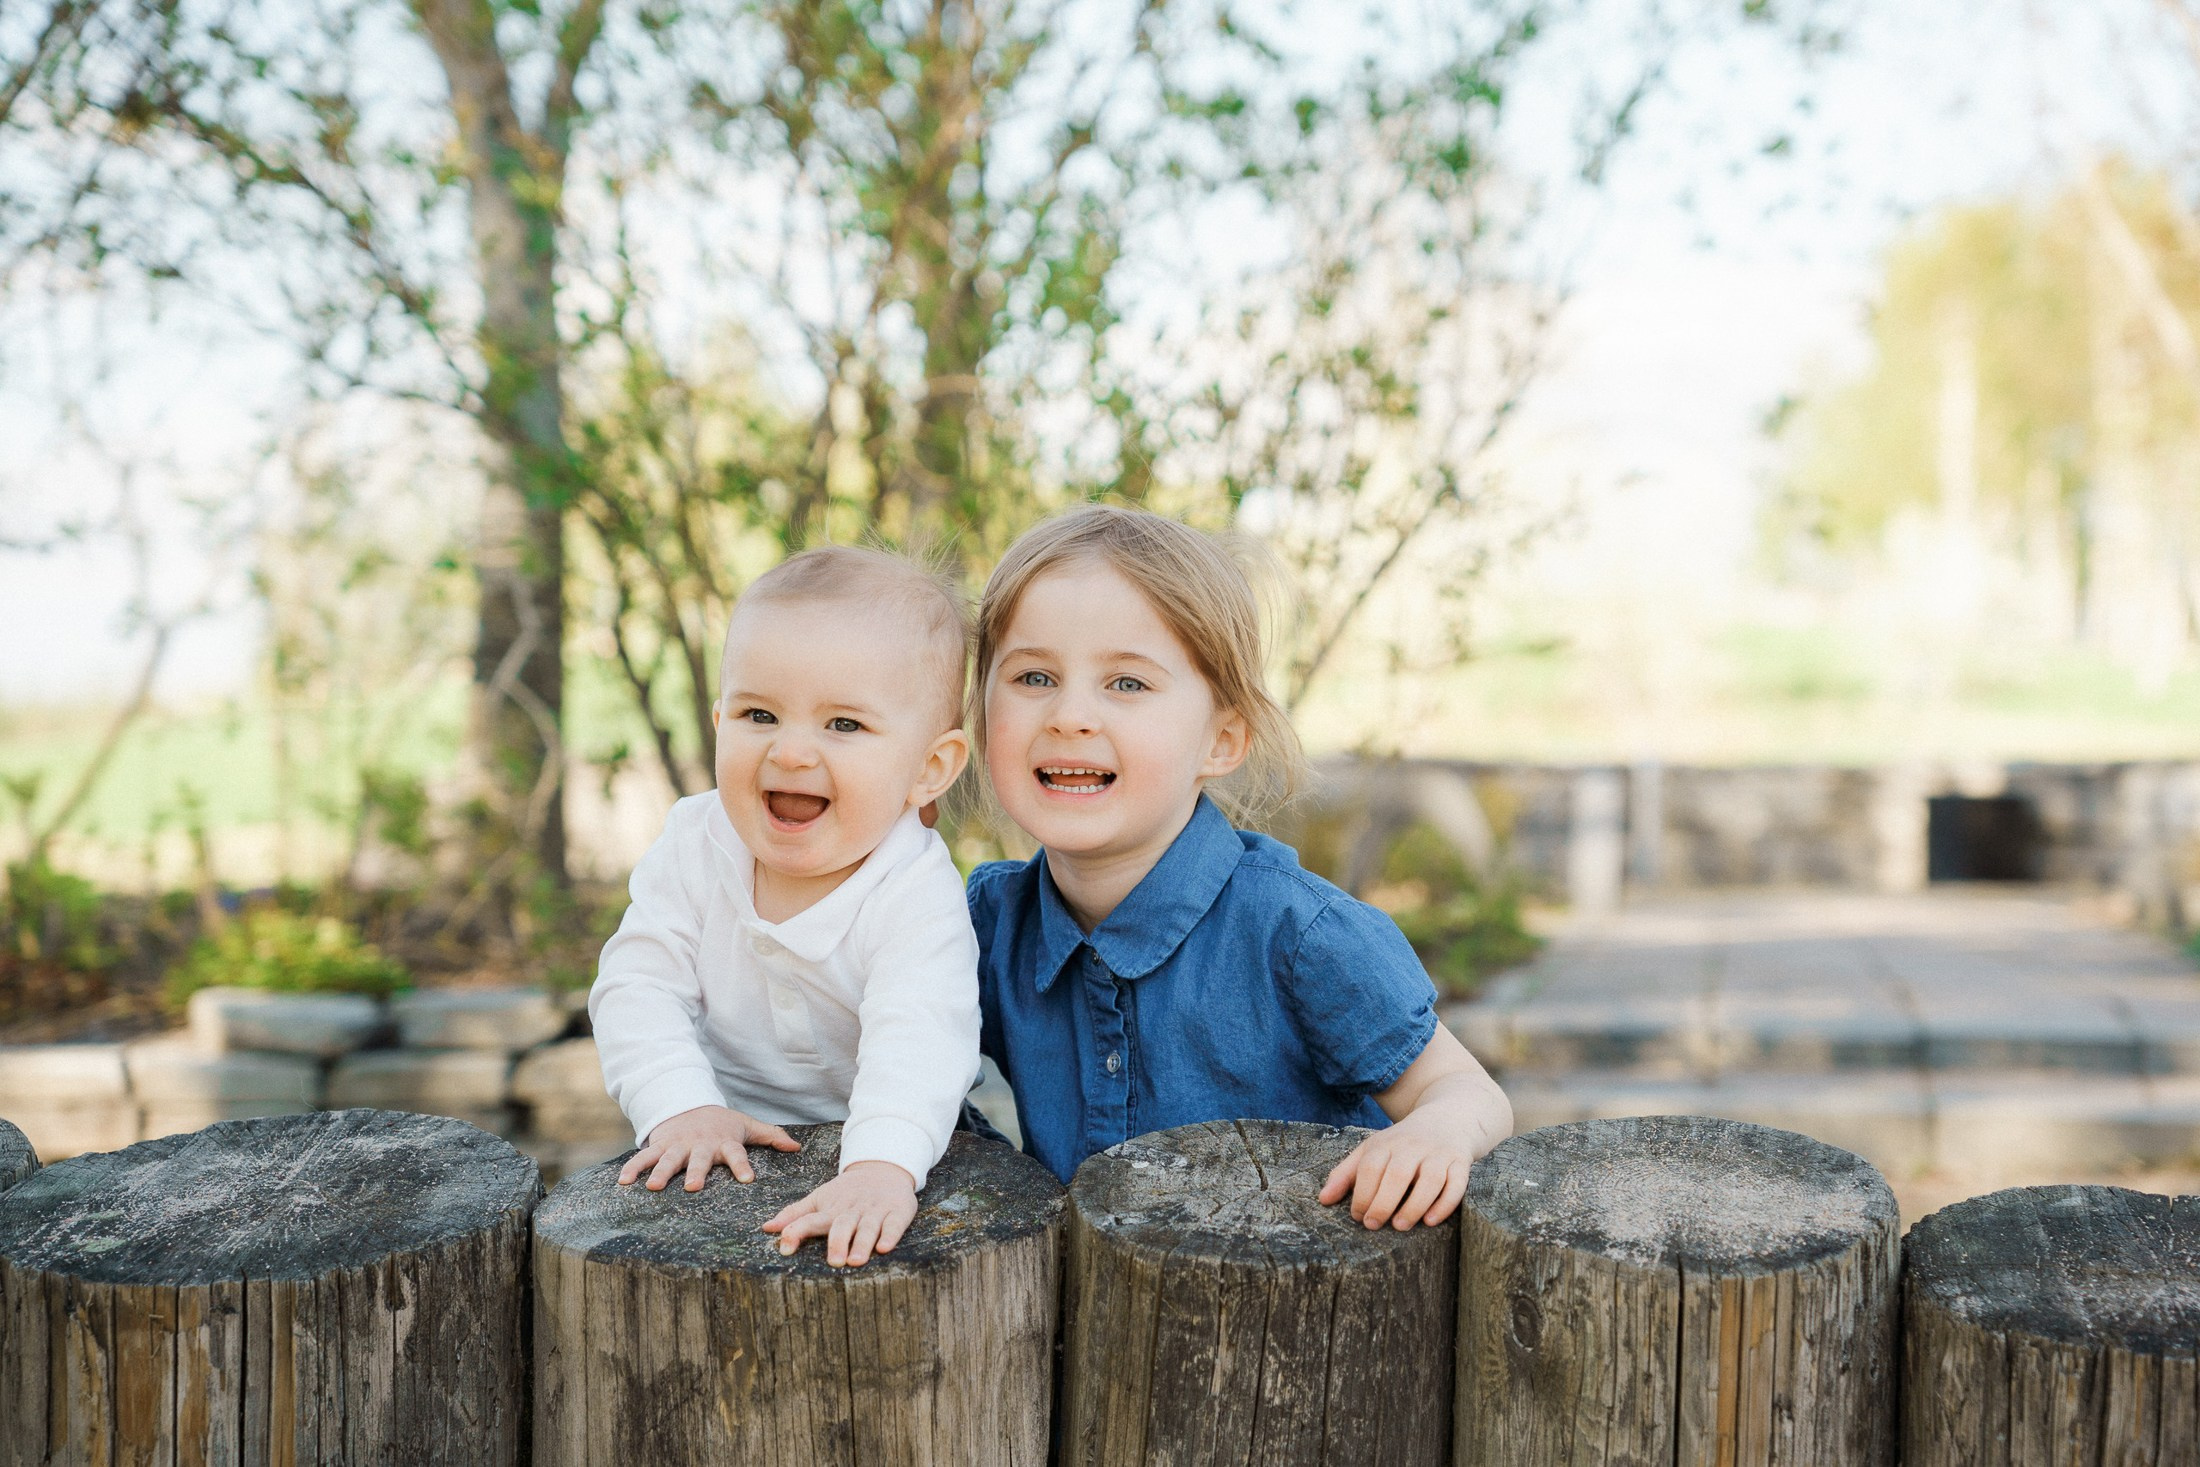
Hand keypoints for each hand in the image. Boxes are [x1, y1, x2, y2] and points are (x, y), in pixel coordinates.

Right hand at [618, 1105, 799, 1191]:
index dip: (743, 1166)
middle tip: (692, 1186)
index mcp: (724, 1142)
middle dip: (695, 1172)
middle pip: (698, 1160)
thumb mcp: (746, 1125)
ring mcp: (677, 1145)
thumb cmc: (722, 1123)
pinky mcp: (659, 1146)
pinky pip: (644, 1157)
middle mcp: (700, 1145)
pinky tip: (623, 1182)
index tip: (747, 1180)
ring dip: (659, 1173)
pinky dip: (633, 1168)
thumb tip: (797, 1147)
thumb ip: (771, 1136)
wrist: (689, 1105)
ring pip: (668, 1160)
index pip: (737, 1154)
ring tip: (652, 1188)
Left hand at [761, 1160, 917, 1266]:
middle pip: (843, 1224)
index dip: (797, 1231)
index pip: (810, 1219)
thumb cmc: (846, 1192)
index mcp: (831, 1208)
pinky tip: (885, 1247)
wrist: (883, 1169)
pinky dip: (890, 1235)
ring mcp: (876, 1210)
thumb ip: (795, 1214)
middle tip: (834, 1261)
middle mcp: (852, 1209)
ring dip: (863, 1242)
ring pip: (869, 1226)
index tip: (784, 1249)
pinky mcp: (898, 1211)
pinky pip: (895, 1224)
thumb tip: (766, 1228)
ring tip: (856, 1260)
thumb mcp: (820, 1198)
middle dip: (838, 1241)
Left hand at [1318, 1111, 1470, 1230]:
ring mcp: (1439, 1154)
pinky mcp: (1461, 1163)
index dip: (1361, 1194)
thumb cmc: (1402, 1144)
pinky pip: (1456, 1184)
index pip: (1370, 1167)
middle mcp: (1413, 1147)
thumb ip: (1346, 1174)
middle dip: (1383, 1202)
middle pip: (1397, 1174)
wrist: (1448, 1119)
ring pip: (1430, 1180)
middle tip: (1373, 1224)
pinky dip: (1445, 1204)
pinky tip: (1430, 1220)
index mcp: (1387, 1143)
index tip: (1357, 1216)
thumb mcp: (1373, 1150)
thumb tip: (1323, 1200)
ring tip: (1400, 1225)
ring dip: (1414, 1205)